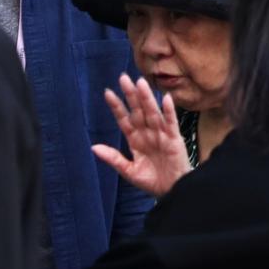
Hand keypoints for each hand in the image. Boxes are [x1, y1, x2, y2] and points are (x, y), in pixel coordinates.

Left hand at [93, 75, 191, 197]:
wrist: (172, 191)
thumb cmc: (153, 181)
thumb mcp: (129, 171)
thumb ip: (113, 158)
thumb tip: (93, 147)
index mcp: (136, 140)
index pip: (124, 119)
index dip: (117, 106)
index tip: (108, 92)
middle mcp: (148, 133)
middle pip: (138, 110)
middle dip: (131, 95)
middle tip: (123, 77)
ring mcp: (162, 134)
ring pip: (153, 113)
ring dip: (147, 98)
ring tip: (140, 83)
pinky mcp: (175, 139)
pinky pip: (171, 123)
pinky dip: (169, 111)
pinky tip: (166, 99)